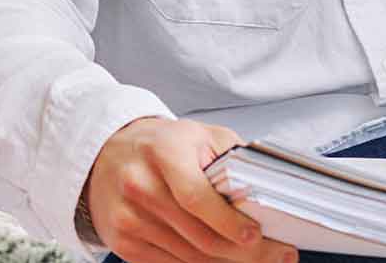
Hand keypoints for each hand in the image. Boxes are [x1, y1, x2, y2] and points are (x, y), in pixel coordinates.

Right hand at [84, 117, 295, 262]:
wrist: (107, 154)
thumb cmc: (161, 146)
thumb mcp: (199, 135)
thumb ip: (234, 156)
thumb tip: (271, 190)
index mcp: (162, 152)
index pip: (196, 197)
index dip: (229, 222)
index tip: (256, 234)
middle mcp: (139, 185)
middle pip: (201, 237)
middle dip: (246, 252)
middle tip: (278, 254)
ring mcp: (128, 218)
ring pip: (192, 258)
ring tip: (255, 256)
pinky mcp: (123, 242)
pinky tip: (222, 258)